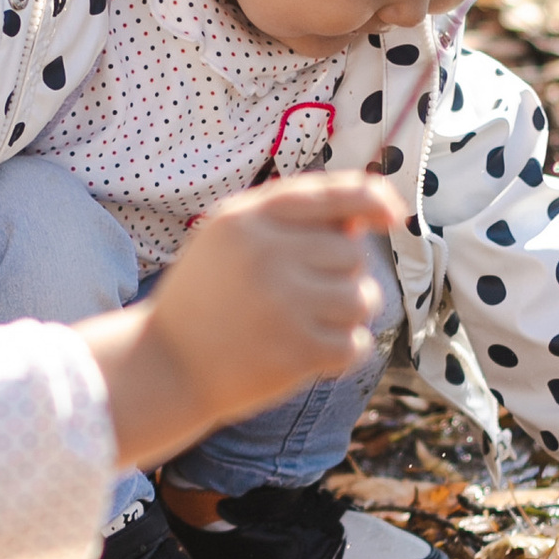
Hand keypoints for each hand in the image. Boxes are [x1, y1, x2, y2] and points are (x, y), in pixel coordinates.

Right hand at [88, 173, 405, 472]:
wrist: (166, 364)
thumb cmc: (207, 297)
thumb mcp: (229, 240)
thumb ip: (289, 220)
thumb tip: (364, 220)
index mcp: (246, 218)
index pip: (331, 194)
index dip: (372, 199)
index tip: (392, 215)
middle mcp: (265, 254)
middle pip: (352, 253)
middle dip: (341, 274)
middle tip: (302, 296)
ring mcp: (282, 304)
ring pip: (362, 298)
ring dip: (348, 314)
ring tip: (309, 323)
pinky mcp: (295, 352)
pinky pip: (355, 344)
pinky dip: (342, 351)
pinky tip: (310, 353)